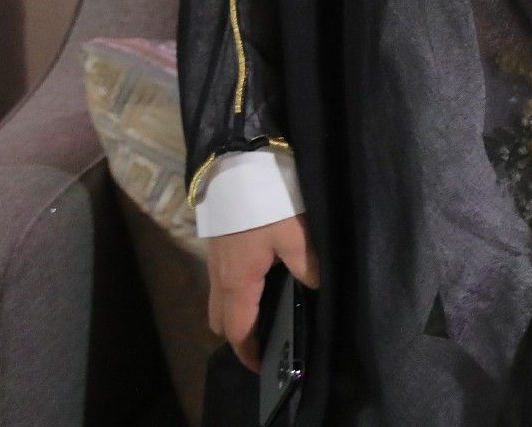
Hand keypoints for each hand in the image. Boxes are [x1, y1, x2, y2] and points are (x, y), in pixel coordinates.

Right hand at [206, 213, 318, 371]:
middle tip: (265, 340)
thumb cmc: (266, 203)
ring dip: (235, 313)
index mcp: (238, 282)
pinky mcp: (218, 246)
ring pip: (218, 301)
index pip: (238, 331)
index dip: (249, 353)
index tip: (264, 367)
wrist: (236, 164)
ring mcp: (215, 261)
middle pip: (221, 321)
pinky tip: (260, 281)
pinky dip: (235, 293)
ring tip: (264, 314)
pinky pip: (221, 282)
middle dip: (238, 336)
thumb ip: (308, 265)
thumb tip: (316, 288)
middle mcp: (220, 277)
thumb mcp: (295, 234)